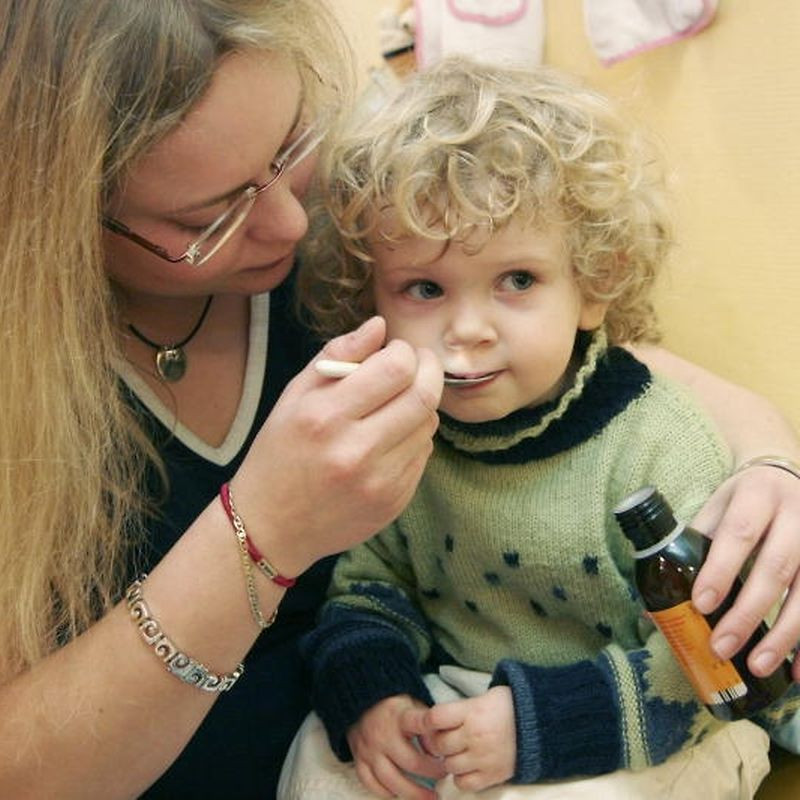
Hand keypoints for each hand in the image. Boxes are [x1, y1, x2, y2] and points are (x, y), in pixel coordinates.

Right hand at [234, 317, 442, 575]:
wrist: (271, 526)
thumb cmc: (279, 452)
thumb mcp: (294, 395)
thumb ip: (338, 354)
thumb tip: (380, 325)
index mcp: (325, 417)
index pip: (396, 368)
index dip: (405, 351)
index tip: (397, 350)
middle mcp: (355, 451)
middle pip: (424, 396)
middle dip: (429, 370)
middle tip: (419, 364)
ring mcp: (379, 482)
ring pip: (429, 424)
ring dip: (421, 405)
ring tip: (396, 404)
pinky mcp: (394, 502)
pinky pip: (423, 455)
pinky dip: (414, 438)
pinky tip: (389, 438)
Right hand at [346, 695, 445, 799]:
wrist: (360, 705)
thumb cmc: (394, 710)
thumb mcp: (413, 705)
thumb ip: (428, 722)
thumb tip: (444, 745)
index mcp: (400, 716)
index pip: (418, 723)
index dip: (432, 734)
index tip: (447, 747)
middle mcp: (383, 734)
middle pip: (411, 762)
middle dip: (432, 773)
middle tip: (445, 774)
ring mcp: (369, 750)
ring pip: (392, 780)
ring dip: (414, 793)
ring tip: (431, 797)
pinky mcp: (359, 761)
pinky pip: (372, 785)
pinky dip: (388, 793)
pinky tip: (401, 794)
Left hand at [405, 686, 515, 793]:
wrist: (541, 723)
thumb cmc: (508, 706)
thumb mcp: (484, 697)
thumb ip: (460, 708)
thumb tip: (433, 719)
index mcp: (473, 711)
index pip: (435, 718)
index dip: (426, 721)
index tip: (428, 723)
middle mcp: (475, 736)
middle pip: (439, 744)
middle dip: (439, 741)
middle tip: (446, 737)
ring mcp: (484, 758)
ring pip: (449, 765)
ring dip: (450, 759)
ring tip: (460, 750)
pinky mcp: (493, 775)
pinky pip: (463, 783)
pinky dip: (461, 777)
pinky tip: (468, 766)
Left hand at [692, 465, 799, 678]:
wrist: (789, 476)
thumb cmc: (745, 499)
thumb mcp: (718, 505)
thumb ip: (692, 544)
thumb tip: (656, 602)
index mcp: (757, 496)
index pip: (739, 533)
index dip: (720, 570)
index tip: (701, 604)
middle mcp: (796, 516)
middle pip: (775, 569)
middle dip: (747, 613)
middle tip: (722, 647)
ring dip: (784, 635)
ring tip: (756, 665)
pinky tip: (796, 672)